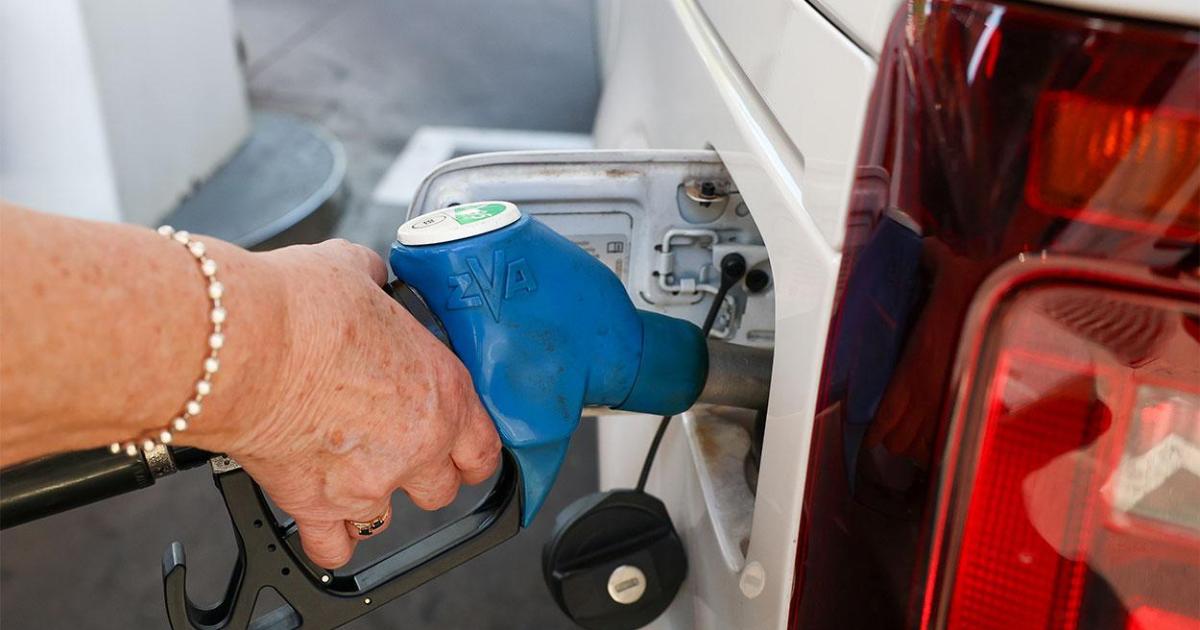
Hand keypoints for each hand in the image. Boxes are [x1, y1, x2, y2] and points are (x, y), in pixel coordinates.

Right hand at [199, 239, 500, 568]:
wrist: (240, 342)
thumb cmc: (298, 308)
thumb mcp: (355, 271)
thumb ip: (374, 283)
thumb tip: (366, 276)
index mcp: (442, 391)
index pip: (484, 446)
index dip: (472, 451)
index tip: (462, 451)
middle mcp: (416, 443)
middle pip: (441, 488)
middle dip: (423, 473)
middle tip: (398, 448)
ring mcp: (368, 481)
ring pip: (388, 518)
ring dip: (374, 499)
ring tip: (352, 471)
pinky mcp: (315, 504)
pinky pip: (333, 547)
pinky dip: (327, 537)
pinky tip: (322, 519)